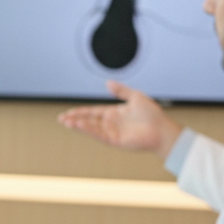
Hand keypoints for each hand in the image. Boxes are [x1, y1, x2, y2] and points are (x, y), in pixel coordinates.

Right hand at [57, 81, 182, 157]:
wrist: (163, 129)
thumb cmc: (153, 114)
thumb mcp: (135, 96)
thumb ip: (121, 90)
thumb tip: (107, 83)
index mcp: (115, 113)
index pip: (93, 112)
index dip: (81, 112)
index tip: (69, 112)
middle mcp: (112, 123)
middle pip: (89, 121)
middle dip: (75, 119)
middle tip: (61, 118)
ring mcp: (113, 132)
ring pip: (91, 128)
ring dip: (78, 125)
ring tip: (66, 122)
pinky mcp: (116, 141)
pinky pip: (99, 134)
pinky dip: (88, 130)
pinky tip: (79, 125)